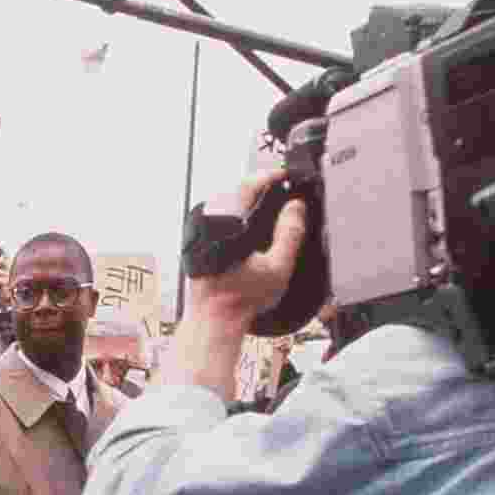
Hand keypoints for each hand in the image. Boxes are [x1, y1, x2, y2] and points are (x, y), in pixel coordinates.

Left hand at [183, 170, 307, 321]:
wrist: (214, 320)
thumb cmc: (241, 299)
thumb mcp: (277, 268)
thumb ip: (290, 233)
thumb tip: (296, 206)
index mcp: (227, 225)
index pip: (248, 184)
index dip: (269, 175)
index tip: (284, 175)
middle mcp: (209, 224)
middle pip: (236, 192)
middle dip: (259, 187)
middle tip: (280, 187)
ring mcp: (200, 232)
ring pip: (226, 204)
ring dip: (247, 201)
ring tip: (269, 203)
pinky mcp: (198, 242)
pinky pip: (219, 219)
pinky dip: (236, 216)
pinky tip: (250, 227)